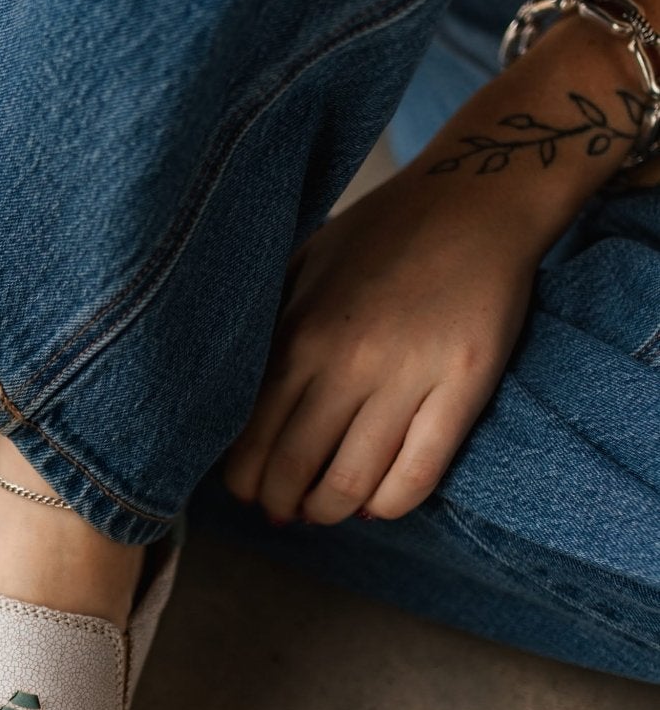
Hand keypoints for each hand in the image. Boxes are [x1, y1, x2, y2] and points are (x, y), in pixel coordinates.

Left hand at [223, 169, 536, 524]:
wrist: (477, 198)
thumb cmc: (385, 230)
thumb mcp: (306, 265)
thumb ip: (272, 323)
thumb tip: (232, 388)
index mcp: (299, 333)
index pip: (251, 434)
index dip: (244, 478)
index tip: (246, 489)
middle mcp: (346, 362)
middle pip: (294, 468)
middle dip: (281, 503)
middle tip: (283, 511)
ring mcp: (407, 378)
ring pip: (351, 483)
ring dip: (329, 511)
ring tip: (325, 511)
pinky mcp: (462, 389)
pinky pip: (417, 475)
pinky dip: (389, 505)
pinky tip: (377, 504)